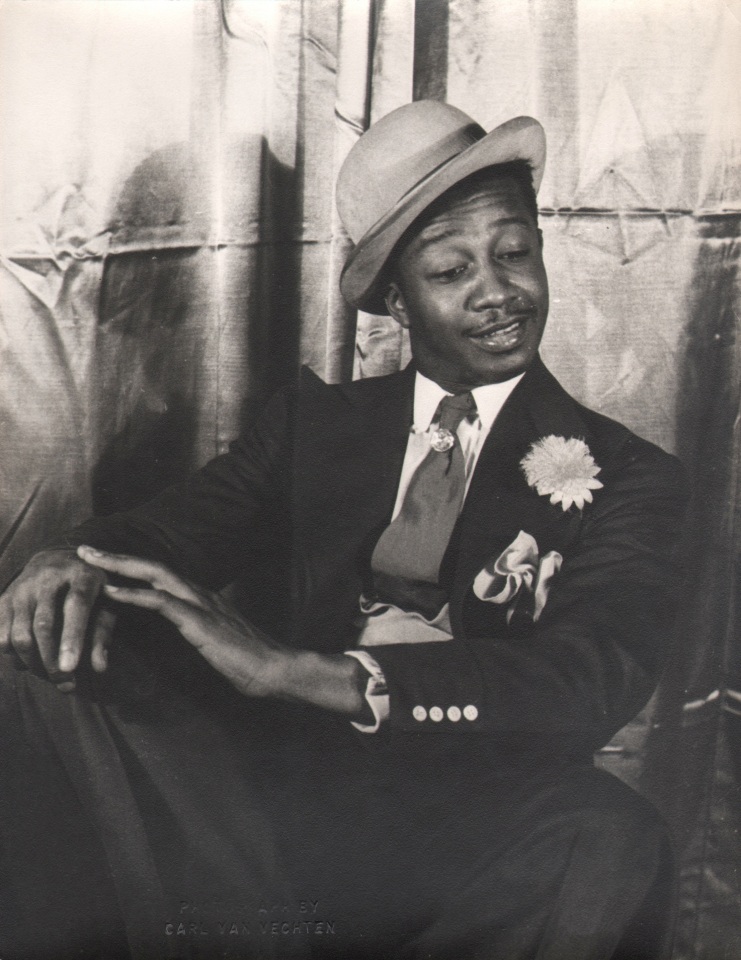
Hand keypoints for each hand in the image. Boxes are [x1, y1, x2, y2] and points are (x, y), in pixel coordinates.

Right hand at [0, 547, 116, 690]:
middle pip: (43, 625)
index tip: (70, 668)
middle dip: (51, 661)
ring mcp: (23, 588)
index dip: (72, 638)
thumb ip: (103, 633)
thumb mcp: (107, 603)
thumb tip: (99, 668)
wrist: (57, 558)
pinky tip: (31, 663)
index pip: (76, 606)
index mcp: (82, 575)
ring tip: (51, 676)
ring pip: (20, 634)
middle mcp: (48, 578)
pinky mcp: (5, 598)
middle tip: (66, 684)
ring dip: (34, 664)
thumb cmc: (90, 589)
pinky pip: (2, 636)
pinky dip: (14, 657)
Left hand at [79, 546, 291, 698]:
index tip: (104, 561)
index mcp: (201, 598)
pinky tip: (112, 592)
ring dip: (119, 566)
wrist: (275, 669)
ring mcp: (201, 604)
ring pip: (154, 574)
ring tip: (90, 560)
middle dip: (116, 556)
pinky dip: (134, 594)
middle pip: (152, 566)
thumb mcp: (214, 642)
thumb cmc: (247, 662)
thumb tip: (177, 636)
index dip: (131, 566)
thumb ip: (195, 632)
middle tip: (84, 549)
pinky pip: (162, 602)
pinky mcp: (200, 621)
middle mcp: (199, 593)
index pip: (161, 574)